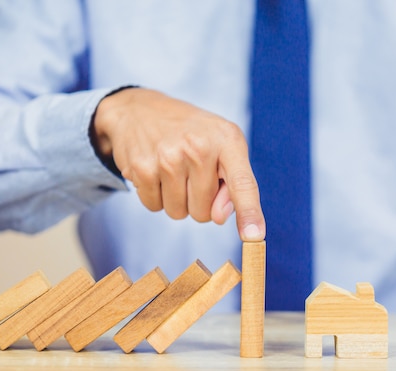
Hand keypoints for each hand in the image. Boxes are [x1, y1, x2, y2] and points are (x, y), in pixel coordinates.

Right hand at [91, 88, 265, 240]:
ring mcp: (168, 157)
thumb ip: (232, 185)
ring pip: (179, 213)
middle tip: (191, 172)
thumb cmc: (192, 133)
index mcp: (228, 140)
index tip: (255, 237)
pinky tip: (154, 170)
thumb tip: (219, 217)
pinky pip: (154, 207)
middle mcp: (199, 146)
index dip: (250, 212)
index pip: (243, 183)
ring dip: (177, 200)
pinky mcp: (141, 168)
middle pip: (206, 213)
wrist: (140, 109)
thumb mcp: (223, 147)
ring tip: (172, 169)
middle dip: (200, 202)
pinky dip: (155, 195)